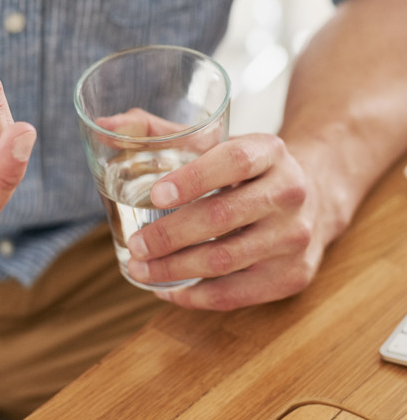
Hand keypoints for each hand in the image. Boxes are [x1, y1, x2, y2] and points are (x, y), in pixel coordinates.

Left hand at [125, 133, 320, 309]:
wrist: (313, 195)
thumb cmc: (245, 169)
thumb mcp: (214, 142)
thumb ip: (160, 132)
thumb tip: (106, 123)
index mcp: (269, 150)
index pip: (233, 161)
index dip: (192, 179)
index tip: (155, 196)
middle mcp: (289, 192)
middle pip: (222, 217)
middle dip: (169, 235)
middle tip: (136, 244)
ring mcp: (294, 237)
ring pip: (226, 259)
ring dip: (174, 269)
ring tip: (139, 268)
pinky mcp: (292, 275)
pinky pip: (237, 293)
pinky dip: (195, 296)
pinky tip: (167, 290)